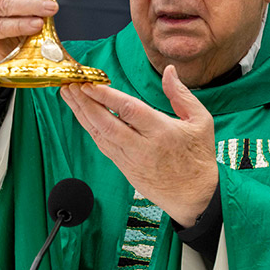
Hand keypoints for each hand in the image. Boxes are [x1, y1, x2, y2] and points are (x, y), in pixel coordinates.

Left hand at [60, 65, 218, 225]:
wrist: (196, 198)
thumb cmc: (199, 158)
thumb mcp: (201, 121)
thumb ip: (181, 94)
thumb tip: (169, 71)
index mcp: (162, 132)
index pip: (129, 110)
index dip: (106, 96)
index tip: (90, 83)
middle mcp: (142, 147)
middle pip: (106, 123)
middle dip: (85, 103)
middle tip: (70, 85)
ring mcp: (130, 160)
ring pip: (100, 135)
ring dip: (81, 114)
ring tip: (68, 95)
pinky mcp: (124, 169)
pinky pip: (103, 146)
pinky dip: (90, 128)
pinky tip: (81, 115)